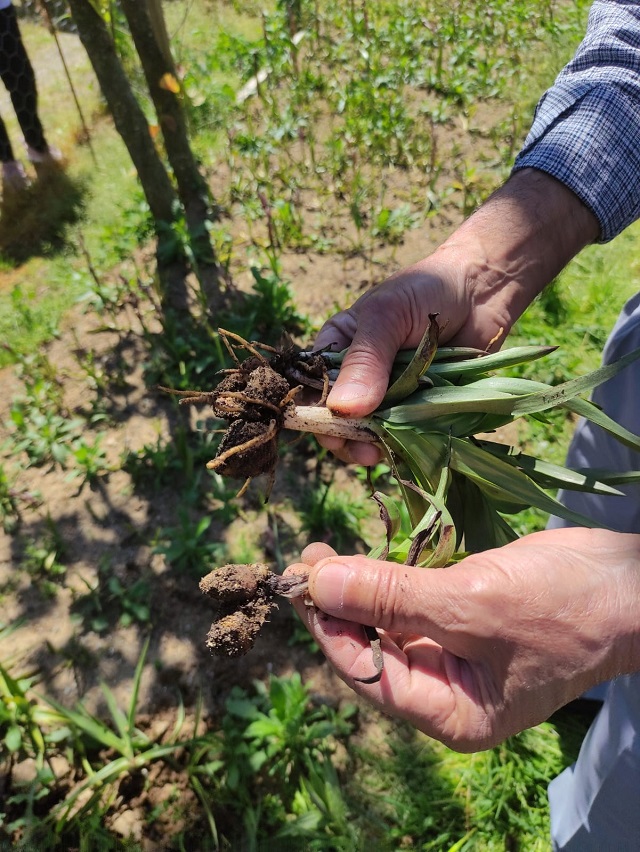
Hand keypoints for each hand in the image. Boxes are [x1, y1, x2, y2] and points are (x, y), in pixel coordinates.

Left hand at [286, 529, 639, 750]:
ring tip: (319, 552)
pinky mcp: (459, 613)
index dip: (329, 628)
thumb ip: (393, 597)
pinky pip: (407, 599)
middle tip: (305, 559)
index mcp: (451, 712)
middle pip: (369, 648)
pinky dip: (382, 578)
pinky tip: (357, 556)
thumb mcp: (474, 604)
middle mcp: (445, 688)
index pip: (368, 674)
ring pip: (383, 620)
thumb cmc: (563, 608)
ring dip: (353, 587)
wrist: (629, 582)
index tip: (299, 581)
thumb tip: (318, 582)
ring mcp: (452, 649)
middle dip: (336, 605)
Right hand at [313, 256, 485, 465]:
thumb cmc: (428, 289)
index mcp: (338, 351)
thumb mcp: (387, 316)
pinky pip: (405, 436)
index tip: (331, 428)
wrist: (483, 288)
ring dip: (374, 446)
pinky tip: (408, 445)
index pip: (312, 389)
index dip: (315, 412)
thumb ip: (365, 361)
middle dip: (346, 438)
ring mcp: (389, 397)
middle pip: (338, 421)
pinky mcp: (418, 410)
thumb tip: (344, 409)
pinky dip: (404, 445)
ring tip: (381, 450)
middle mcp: (358, 378)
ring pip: (370, 435)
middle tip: (363, 447)